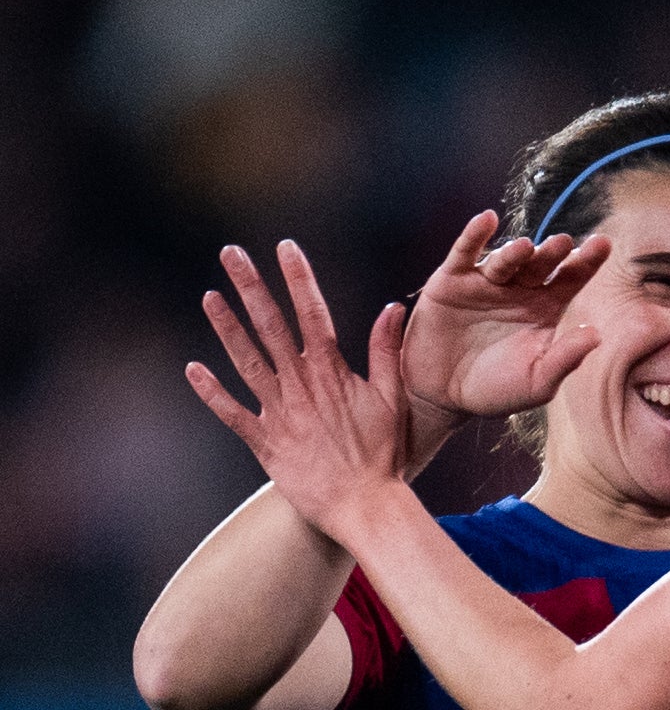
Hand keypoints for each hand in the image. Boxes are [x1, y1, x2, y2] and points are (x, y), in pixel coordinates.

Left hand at [186, 240, 411, 531]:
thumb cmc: (384, 454)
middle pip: (271, 326)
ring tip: (210, 296)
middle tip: (230, 254)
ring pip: (246, 361)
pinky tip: (193, 369)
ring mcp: (279, 413)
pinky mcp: (265, 442)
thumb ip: (387, 351)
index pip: (312, 312)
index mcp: (332, 372)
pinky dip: (212, 392)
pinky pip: (232, 413)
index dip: (298, 277)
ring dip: (226, 328)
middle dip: (250, 286)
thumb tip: (391, 307)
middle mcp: (301, 386)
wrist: (364, 504)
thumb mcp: (393, 398)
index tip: (285, 247)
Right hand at [403, 210, 610, 424]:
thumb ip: (565, 359)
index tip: (604, 244)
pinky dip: (474, 235)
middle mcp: (520, 288)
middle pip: (541, 263)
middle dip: (552, 252)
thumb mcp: (537, 382)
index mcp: (546, 307)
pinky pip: (464, 253)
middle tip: (564, 244)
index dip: (587, 261)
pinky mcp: (452, 280)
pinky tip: (485, 220)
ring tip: (525, 248)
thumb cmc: (496, 390)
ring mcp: (486, 282)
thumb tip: (597, 335)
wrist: (442, 396)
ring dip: (515, 251)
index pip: (571, 278)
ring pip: (505, 259)